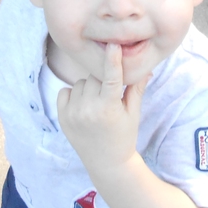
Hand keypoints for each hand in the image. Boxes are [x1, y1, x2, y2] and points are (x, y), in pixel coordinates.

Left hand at [57, 44, 149, 172]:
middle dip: (102, 80)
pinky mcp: (62, 117)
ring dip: (89, 88)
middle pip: (94, 77)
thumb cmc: (124, 135)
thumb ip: (136, 87)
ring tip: (97, 104)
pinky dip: (74, 94)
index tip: (113, 44)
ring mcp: (72, 113)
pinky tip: (83, 106)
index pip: (111, 77)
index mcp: (109, 108)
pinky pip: (66, 91)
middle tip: (109, 95)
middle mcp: (88, 110)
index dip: (112, 59)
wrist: (106, 163)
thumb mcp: (133, 112)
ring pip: (80, 83)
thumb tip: (146, 67)